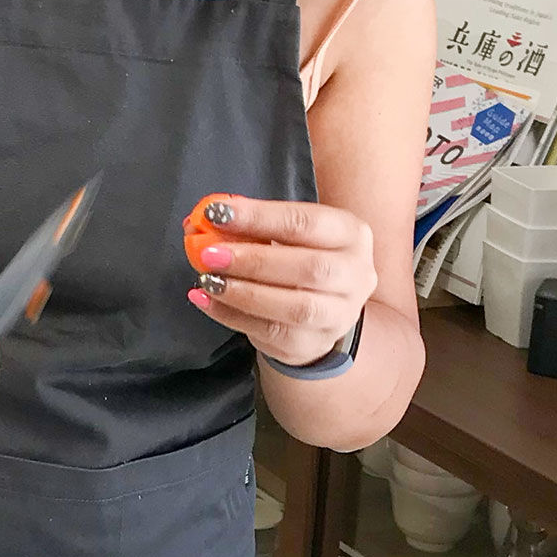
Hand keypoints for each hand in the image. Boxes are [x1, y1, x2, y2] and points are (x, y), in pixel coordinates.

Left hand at [186, 196, 375, 368]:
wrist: (319, 310)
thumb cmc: (297, 259)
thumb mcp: (283, 235)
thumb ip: (249, 227)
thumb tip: (199, 220)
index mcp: (351, 234)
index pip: (306, 222)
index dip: (260, 216)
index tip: (216, 213)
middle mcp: (356, 274)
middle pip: (310, 267)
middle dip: (254, 261)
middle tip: (210, 254)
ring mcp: (340, 314)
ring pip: (297, 308)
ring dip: (245, 293)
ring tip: (208, 281)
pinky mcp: (314, 343)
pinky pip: (272, 333)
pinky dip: (232, 316)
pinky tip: (207, 301)